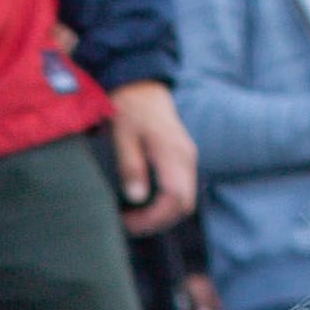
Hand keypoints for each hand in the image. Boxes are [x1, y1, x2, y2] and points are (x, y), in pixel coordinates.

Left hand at [106, 80, 198, 232]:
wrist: (141, 84)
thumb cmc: (129, 108)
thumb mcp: (122, 136)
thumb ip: (130, 166)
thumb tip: (136, 197)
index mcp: (174, 154)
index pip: (176, 201)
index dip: (154, 219)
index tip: (127, 223)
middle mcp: (186, 158)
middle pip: (183, 205)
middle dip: (158, 222)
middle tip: (128, 225)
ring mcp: (187, 158)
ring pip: (184, 199)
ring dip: (161, 214)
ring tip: (132, 217)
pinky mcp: (182, 158)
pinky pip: (180, 189)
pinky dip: (164, 203)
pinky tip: (142, 203)